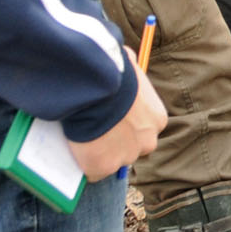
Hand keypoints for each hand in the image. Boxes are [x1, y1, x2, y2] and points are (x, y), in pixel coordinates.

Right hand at [67, 51, 166, 181]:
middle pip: (130, 150)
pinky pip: (91, 171)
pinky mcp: (103, 167)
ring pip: (110, 161)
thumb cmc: (113, 71)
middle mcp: (147, 142)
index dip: (125, 128)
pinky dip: (82, 164)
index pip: (143, 131)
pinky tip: (73, 151)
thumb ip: (130, 71)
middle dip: (114, 144)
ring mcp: (125, 157)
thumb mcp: (129, 64)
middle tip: (93, 132)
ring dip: (97, 154)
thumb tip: (124, 60)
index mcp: (157, 120)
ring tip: (79, 139)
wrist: (97, 87)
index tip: (110, 122)